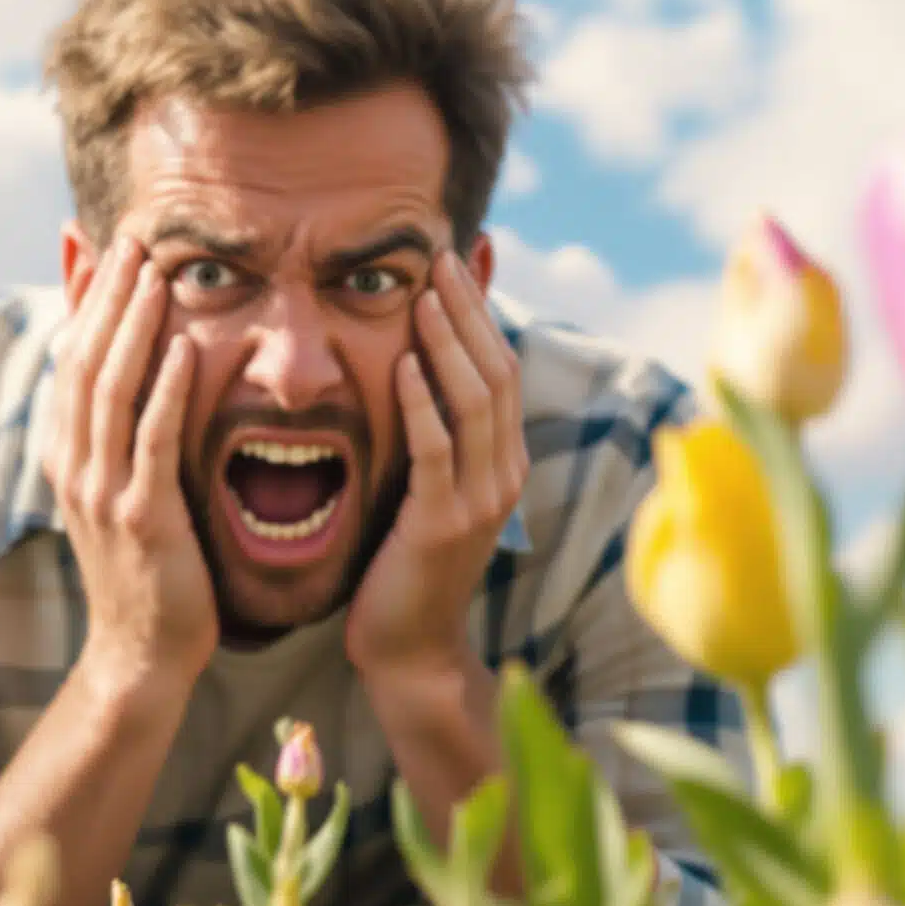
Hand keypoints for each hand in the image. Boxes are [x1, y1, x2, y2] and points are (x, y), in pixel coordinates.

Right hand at [45, 237, 216, 697]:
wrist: (140, 656)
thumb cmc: (145, 575)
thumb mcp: (119, 496)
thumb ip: (121, 438)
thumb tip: (129, 381)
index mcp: (68, 456)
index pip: (70, 359)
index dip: (82, 301)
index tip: (98, 244)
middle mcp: (74, 465)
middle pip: (84, 360)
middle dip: (106, 295)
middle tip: (131, 236)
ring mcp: (102, 491)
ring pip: (110, 389)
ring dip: (132, 325)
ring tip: (153, 272)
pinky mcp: (140, 516)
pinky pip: (152, 440)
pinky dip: (167, 389)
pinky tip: (187, 346)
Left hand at [346, 250, 528, 693]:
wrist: (407, 649)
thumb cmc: (404, 565)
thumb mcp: (426, 488)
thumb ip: (431, 431)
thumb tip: (416, 363)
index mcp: (502, 461)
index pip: (500, 367)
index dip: (481, 312)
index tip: (454, 259)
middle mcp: (502, 474)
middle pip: (496, 372)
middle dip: (469, 311)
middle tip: (440, 256)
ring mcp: (478, 501)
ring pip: (474, 404)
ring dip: (449, 344)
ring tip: (423, 294)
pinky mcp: (441, 525)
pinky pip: (437, 452)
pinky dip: (422, 404)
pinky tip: (402, 367)